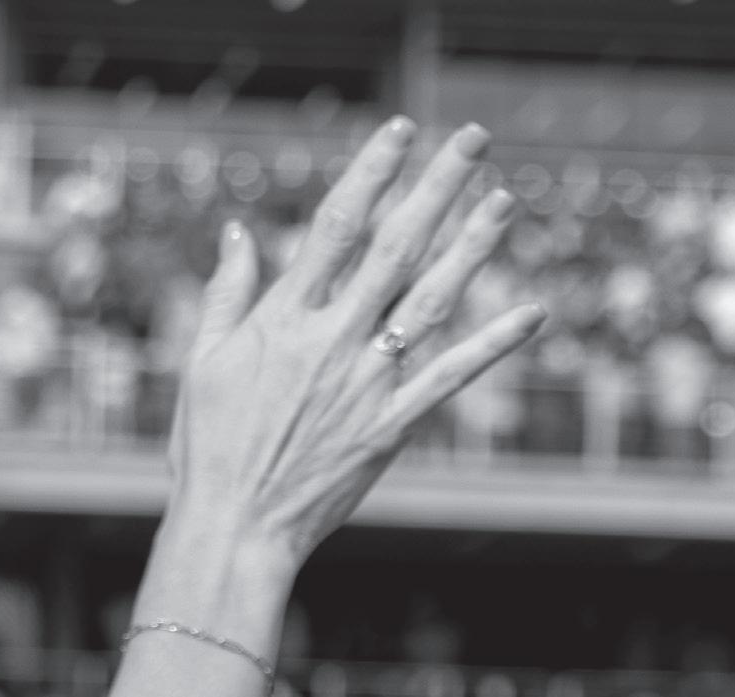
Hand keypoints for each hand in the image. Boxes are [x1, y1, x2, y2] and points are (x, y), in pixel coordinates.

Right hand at [164, 122, 543, 582]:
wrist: (234, 528)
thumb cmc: (208, 450)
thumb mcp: (202, 364)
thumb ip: (226, 294)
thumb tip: (237, 232)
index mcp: (283, 320)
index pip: (337, 225)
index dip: (373, 171)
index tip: (401, 131)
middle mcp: (331, 341)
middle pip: (396, 246)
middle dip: (437, 186)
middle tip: (473, 138)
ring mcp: (366, 382)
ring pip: (431, 299)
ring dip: (473, 246)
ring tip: (504, 200)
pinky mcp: (391, 426)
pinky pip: (451, 377)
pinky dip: (494, 345)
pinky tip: (532, 313)